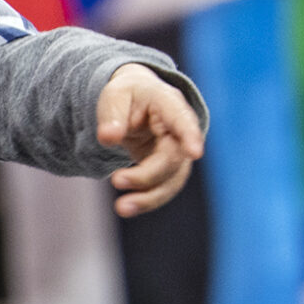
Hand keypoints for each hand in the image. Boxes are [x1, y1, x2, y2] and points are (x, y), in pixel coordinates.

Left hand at [97, 64, 205, 216]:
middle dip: (148, 175)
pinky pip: (164, 188)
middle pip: (173, 158)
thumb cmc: (127, 95)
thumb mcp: (114, 96)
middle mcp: (179, 129)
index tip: (195, 153)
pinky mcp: (169, 168)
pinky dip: (147, 199)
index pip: (182, 119)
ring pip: (172, 179)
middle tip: (116, 180)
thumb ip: (112, 115)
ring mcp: (177, 150)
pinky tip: (127, 206)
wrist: (134, 102)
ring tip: (122, 208)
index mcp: (168, 102)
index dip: (190, 136)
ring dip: (149, 197)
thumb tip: (108, 137)